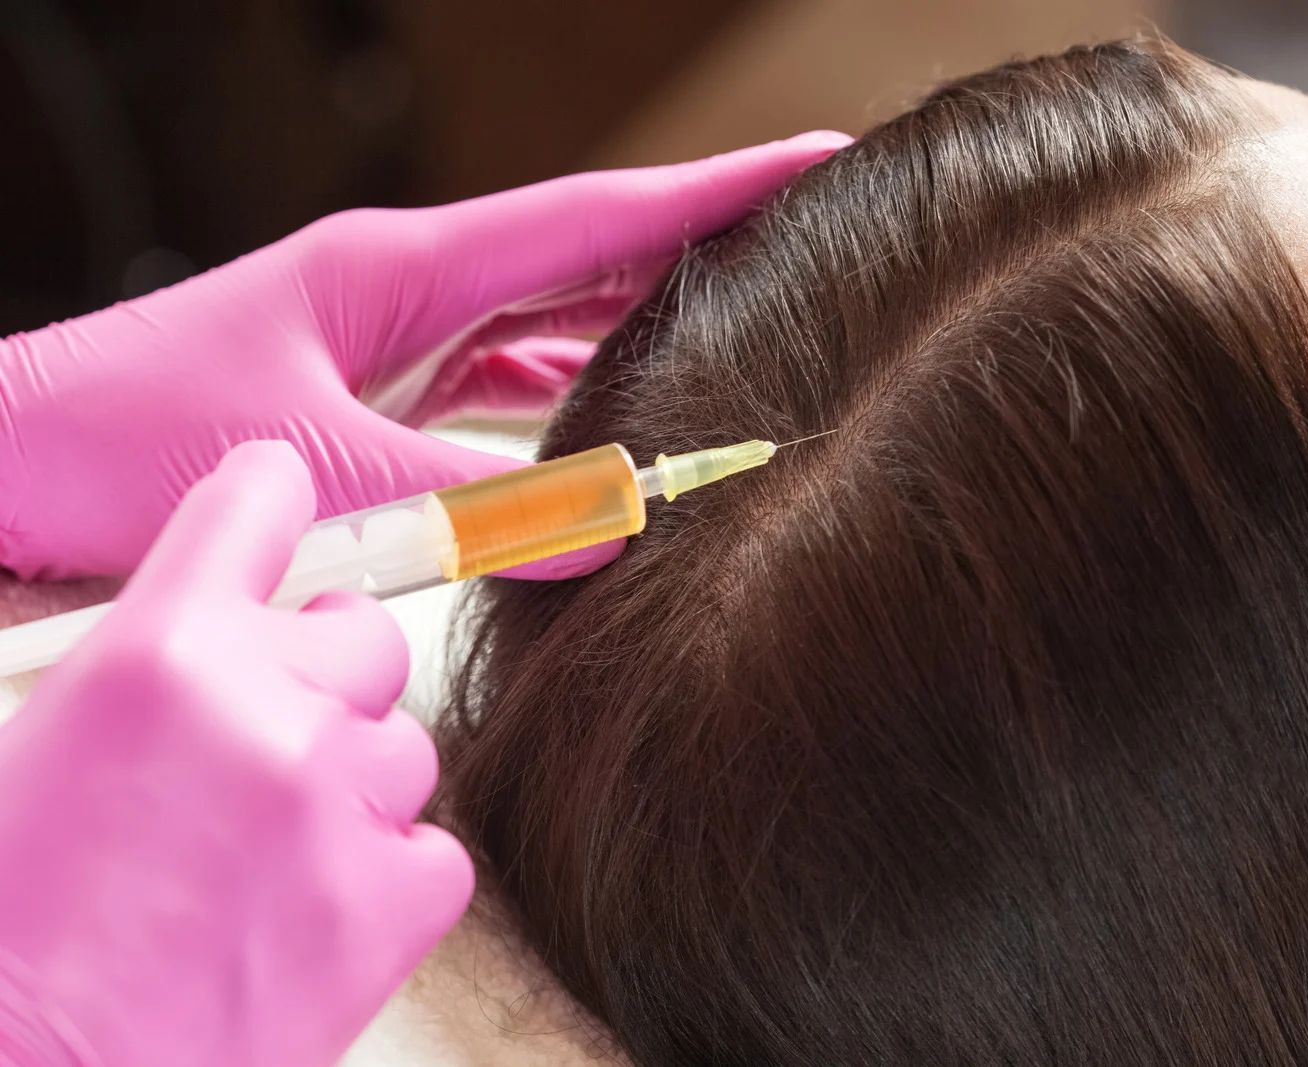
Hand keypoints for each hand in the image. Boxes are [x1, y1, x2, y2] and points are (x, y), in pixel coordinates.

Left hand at [0, 131, 849, 580]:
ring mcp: (390, 338)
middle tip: (808, 240)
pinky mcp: (368, 395)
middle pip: (587, 254)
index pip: (595, 219)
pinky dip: (564, 397)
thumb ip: (472, 505)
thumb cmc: (126, 440)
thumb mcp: (319, 472)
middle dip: (701, 243)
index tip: (819, 162)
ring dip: (639, 322)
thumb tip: (612, 530)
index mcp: (404, 266)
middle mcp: (410, 288)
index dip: (717, 192)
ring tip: (738, 322)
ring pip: (548, 321)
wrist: (8, 462)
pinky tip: (607, 418)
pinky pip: (497, 385)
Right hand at [0, 441, 468, 1066]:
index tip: (291, 505)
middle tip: (260, 750)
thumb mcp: (49, 743)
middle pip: (363, 636)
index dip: (278, 502)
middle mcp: (267, 708)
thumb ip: (159, 663)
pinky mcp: (393, 903)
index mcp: (159, 652)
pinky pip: (435, 851)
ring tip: (260, 861)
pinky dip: (387, 878)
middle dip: (322, 679)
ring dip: (352, 786)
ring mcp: (340, 804)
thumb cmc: (12, 921)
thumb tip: (233, 628)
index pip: (259, 501)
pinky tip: (308, 916)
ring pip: (404, 746)